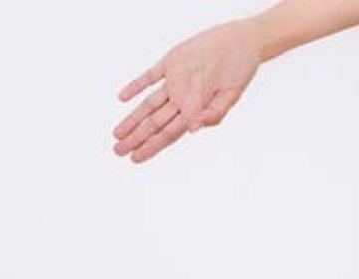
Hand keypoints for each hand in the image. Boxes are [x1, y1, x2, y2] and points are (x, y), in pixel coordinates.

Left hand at [113, 17, 265, 162]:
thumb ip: (213, 114)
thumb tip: (193, 129)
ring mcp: (175, 81)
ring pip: (148, 104)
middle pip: (154, 123)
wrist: (241, 40)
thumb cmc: (240, 68)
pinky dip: (136, 86)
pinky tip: (123, 97)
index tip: (136, 158)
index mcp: (196, 109)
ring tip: (117, 133)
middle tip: (118, 151)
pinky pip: (149, 76)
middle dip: (136, 138)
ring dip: (132, 118)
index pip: (169, 133)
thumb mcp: (231, 95)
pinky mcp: (171, 62)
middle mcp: (182, 98)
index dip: (151, 146)